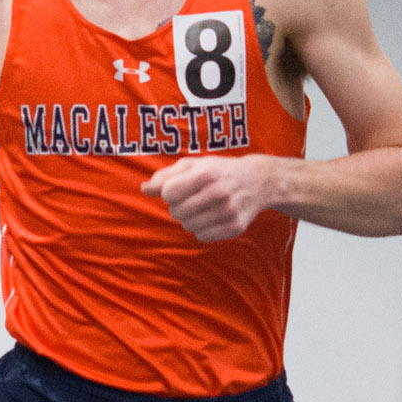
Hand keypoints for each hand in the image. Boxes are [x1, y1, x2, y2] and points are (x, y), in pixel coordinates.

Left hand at [140, 156, 283, 241]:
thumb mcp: (193, 165)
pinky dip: (203, 229)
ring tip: (203, 207)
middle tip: (193, 198)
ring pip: (188, 226)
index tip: (181, 187)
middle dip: (179, 206)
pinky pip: (203, 236)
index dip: (170, 192)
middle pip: (176, 212)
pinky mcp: (235, 227)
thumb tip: (144, 189)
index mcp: (205, 173)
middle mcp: (218, 193)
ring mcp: (228, 212)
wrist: (258, 180)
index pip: (168, 194)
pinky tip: (213, 217)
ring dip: (190, 218)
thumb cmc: (218, 171)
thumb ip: (166, 176)